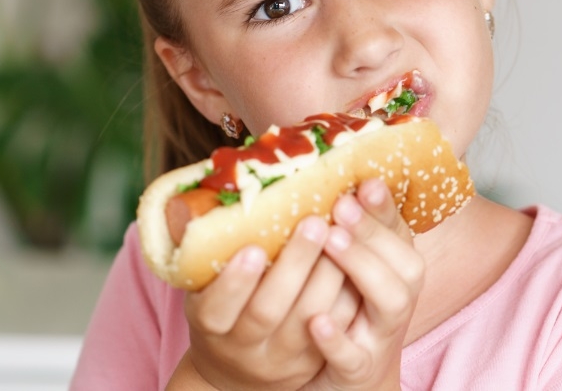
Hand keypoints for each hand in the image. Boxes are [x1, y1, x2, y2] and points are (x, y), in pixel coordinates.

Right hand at [170, 215, 360, 389]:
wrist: (238, 371)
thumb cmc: (221, 309)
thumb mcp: (204, 288)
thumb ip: (214, 254)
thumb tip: (227, 191)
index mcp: (211, 326)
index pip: (216, 309)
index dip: (234, 281)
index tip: (253, 248)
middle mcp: (245, 347)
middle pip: (268, 311)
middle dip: (293, 265)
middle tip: (313, 222)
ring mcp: (283, 358)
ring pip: (310, 318)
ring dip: (328, 273)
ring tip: (340, 230)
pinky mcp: (314, 360)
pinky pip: (339, 326)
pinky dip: (349, 291)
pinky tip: (357, 256)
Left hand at [303, 179, 423, 390]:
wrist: (344, 377)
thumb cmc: (343, 310)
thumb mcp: (348, 267)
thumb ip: (345, 227)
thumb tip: (323, 173)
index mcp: (393, 270)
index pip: (400, 232)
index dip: (385, 208)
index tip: (364, 181)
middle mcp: (395, 300)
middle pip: (404, 264)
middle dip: (373, 232)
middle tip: (340, 206)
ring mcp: (379, 336)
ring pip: (392, 303)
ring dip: (363, 269)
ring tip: (331, 243)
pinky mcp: (358, 371)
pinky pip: (354, 357)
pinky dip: (337, 340)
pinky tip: (316, 320)